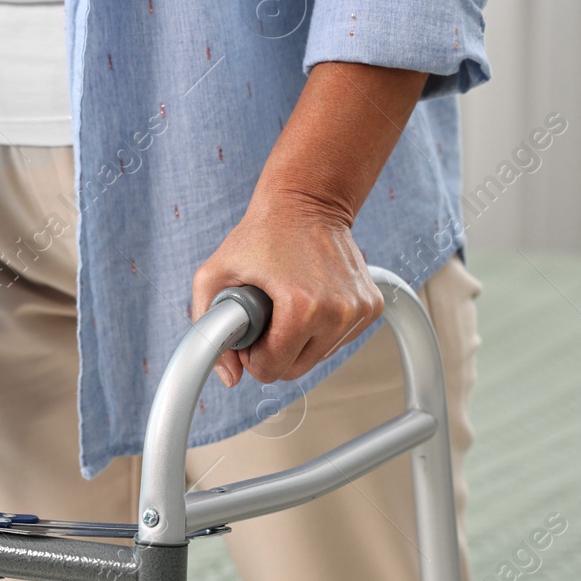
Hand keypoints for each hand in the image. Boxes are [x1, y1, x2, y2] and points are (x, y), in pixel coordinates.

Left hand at [192, 187, 382, 385]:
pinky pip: (338, 340)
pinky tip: (309, 299)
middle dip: (273, 351)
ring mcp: (359, 309)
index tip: (249, 329)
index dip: (252, 356)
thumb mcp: (214, 274)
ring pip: (318, 357)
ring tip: (285, 304)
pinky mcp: (372, 306)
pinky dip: (320, 330)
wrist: (306, 201)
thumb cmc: (260, 235)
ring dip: (297, 341)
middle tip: (264, 317)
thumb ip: (208, 329)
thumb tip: (230, 379)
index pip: (272, 369)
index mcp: (301, 308)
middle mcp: (337, 312)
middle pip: (296, 369)